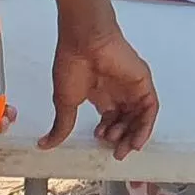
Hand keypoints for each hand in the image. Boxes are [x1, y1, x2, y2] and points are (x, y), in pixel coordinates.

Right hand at [42, 25, 157, 158]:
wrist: (85, 42)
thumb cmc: (72, 65)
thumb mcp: (65, 102)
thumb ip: (61, 125)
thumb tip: (44, 144)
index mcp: (100, 93)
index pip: (110, 118)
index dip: (107, 133)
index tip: (98, 141)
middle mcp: (118, 90)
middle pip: (126, 119)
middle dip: (122, 138)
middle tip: (116, 152)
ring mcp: (132, 85)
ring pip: (140, 116)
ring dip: (134, 134)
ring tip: (124, 147)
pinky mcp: (143, 81)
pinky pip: (150, 107)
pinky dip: (146, 125)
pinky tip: (138, 139)